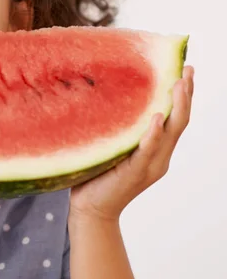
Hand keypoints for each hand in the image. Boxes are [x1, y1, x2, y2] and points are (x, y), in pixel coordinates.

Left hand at [69, 65, 193, 221]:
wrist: (91, 209)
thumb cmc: (97, 176)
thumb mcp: (112, 146)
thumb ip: (119, 129)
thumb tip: (111, 96)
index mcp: (155, 150)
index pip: (174, 118)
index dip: (182, 95)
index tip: (184, 70)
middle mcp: (159, 157)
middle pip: (180, 121)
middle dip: (186, 95)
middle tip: (188, 69)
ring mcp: (150, 165)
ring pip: (171, 133)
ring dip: (176, 107)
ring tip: (179, 84)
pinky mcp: (135, 173)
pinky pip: (147, 150)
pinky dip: (153, 134)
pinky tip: (156, 118)